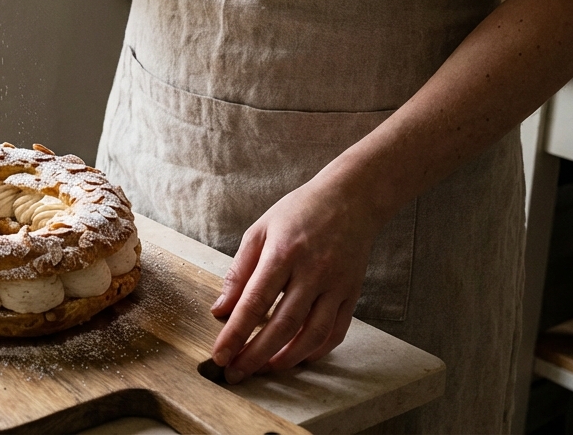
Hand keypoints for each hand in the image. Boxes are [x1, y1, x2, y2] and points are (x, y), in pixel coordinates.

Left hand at [209, 174, 385, 382]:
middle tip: (236, 373)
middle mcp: (313, 271)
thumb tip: (221, 309)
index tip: (220, 355)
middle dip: (256, 354)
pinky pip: (336, 332)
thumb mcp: (259, 230)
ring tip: (264, 369)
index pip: (255, 301)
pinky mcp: (352, 293)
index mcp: (284, 252)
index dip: (236, 333)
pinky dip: (316, 351)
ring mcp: (337, 285)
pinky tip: (297, 358)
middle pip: (283, 324)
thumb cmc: (299, 212)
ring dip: (287, 358)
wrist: (351, 199)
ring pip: (312, 334)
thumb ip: (239, 271)